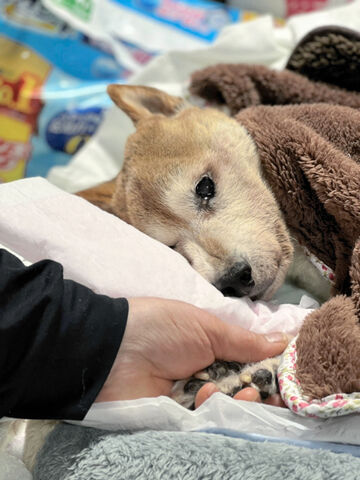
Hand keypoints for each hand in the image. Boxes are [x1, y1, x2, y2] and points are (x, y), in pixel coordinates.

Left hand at [96, 297, 288, 406]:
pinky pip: (207, 423)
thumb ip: (246, 341)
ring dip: (240, 402)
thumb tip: (285, 341)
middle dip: (259, 392)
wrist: (114, 351)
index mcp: (214, 349)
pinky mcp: (179, 420)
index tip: (287, 378)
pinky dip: (213, 411)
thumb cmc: (161, 329)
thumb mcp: (207, 328)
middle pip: (244, 391)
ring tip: (240, 393)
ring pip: (229, 409)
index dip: (269, 372)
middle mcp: (207, 374)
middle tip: (261, 389)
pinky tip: (207, 397)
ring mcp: (193, 398)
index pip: (250, 364)